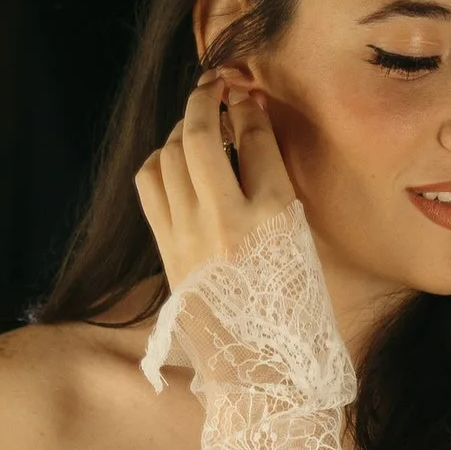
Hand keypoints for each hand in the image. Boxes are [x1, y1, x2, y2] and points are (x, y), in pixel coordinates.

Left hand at [134, 70, 299, 295]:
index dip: (248, 108)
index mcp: (274, 217)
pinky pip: (149, 184)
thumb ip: (276, 182)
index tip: (245, 97)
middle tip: (214, 85)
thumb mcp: (301, 238)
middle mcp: (225, 222)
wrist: (256, 364)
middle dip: (206, 99)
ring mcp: (188, 236)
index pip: (255, 140)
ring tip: (198, 126)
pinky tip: (174, 161)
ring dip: (183, 129)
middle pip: (203, 137)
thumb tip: (250, 125)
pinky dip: (159, 161)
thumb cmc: (290, 303)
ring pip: (170, 155)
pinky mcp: (166, 249)